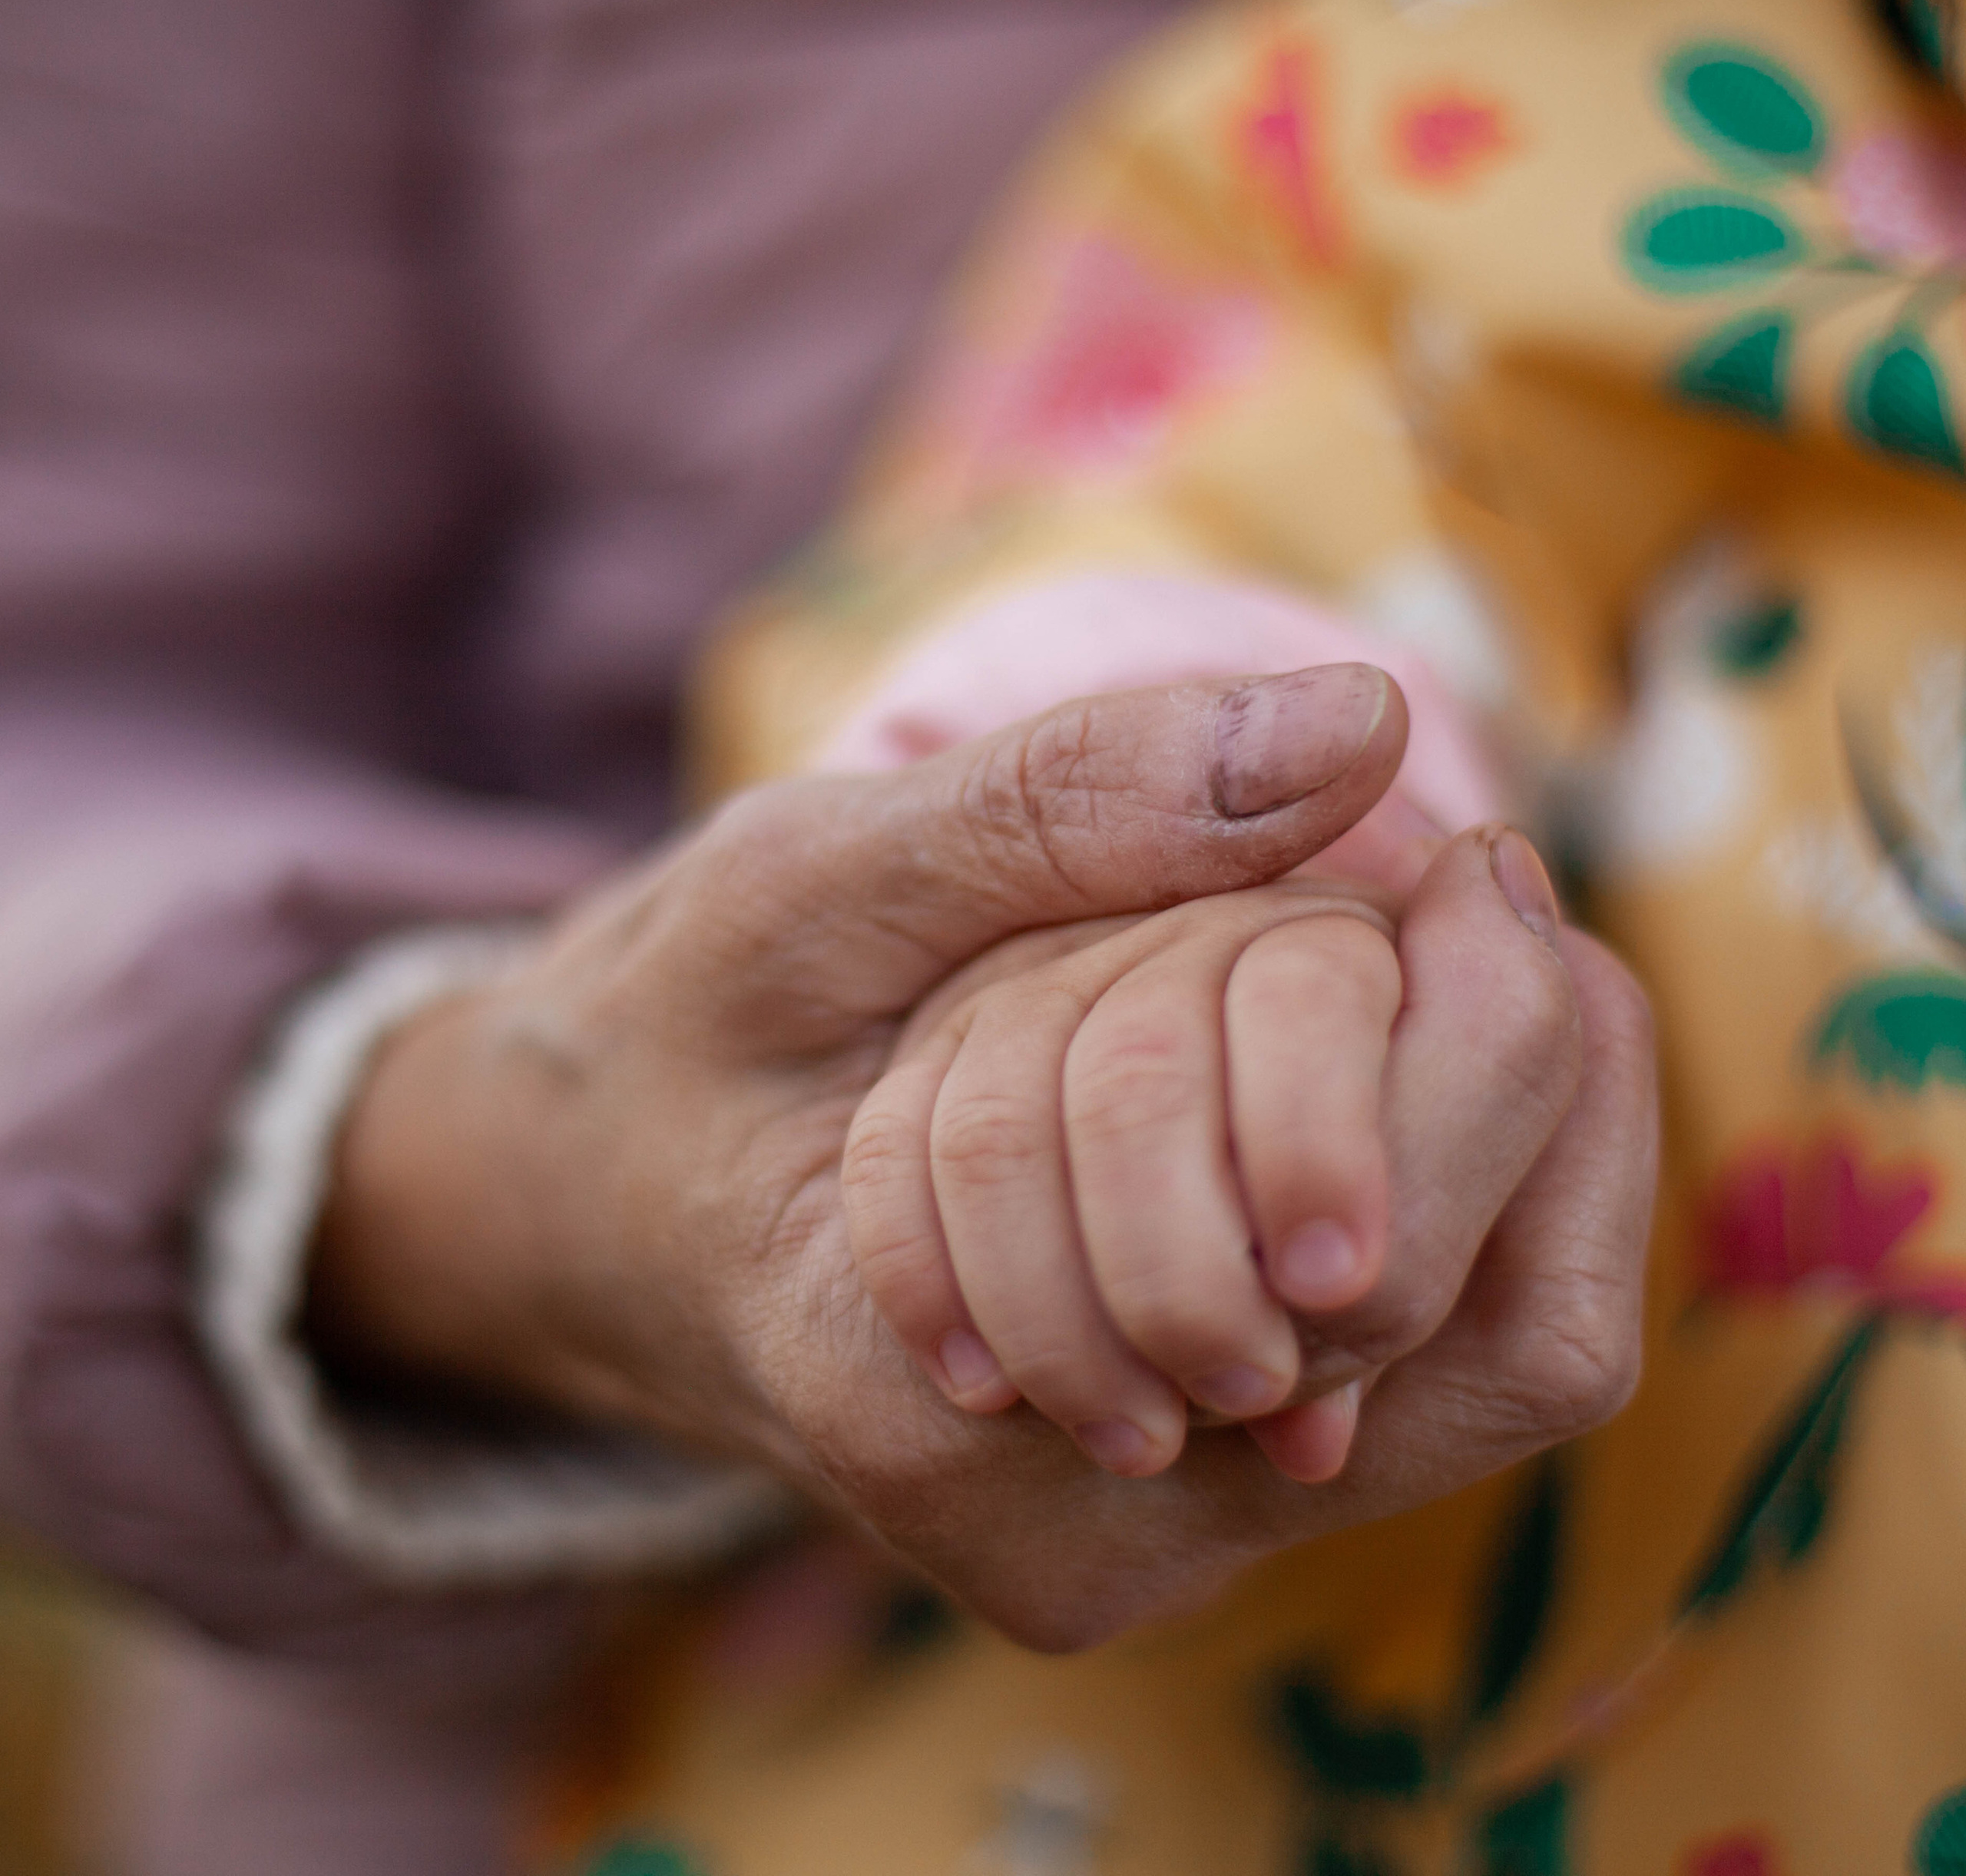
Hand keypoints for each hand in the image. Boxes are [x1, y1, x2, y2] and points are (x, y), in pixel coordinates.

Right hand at [313, 665, 1656, 1647]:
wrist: (586, 1221)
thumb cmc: (669, 1039)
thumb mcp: (811, 882)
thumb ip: (1064, 809)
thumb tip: (1367, 722)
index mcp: (934, 1413)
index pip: (1394, 1261)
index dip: (1506, 1036)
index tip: (1469, 852)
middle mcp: (1076, 1545)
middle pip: (1494, 1324)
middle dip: (1495, 1065)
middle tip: (1438, 888)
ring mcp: (1140, 1547)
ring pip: (1489, 1336)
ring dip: (1461, 1120)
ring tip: (1333, 981)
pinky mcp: (1177, 1511)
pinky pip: (1432, 1352)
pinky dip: (1423, 1174)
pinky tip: (1321, 1063)